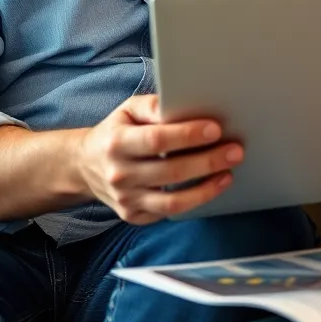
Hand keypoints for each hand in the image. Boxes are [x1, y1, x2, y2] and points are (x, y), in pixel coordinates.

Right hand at [77, 93, 242, 224]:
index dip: (187, 135)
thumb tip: (180, 106)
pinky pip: (168, 212)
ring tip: (228, 174)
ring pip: (172, 202)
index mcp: (117, 143)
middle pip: (171, 172)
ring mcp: (125, 199)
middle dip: (208, 161)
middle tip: (235, 151)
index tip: (215, 129)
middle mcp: (119, 174)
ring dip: (206, 189)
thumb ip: (153, 106)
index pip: (156, 140)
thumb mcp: (128, 109)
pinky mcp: (133, 216)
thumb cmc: (116, 131)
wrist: (85, 165)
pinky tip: (212, 187)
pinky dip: (194, 201)